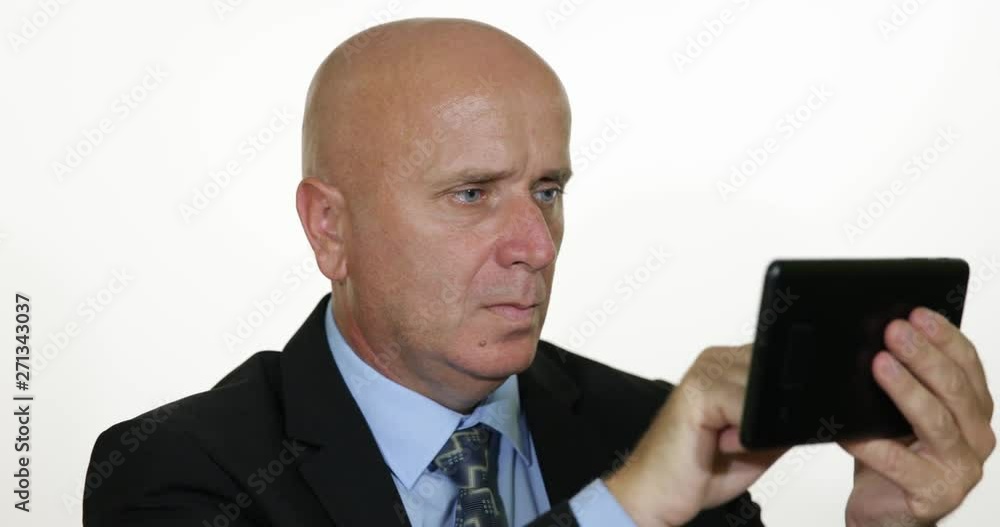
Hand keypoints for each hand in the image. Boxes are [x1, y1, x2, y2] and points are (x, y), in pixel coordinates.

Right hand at [604, 345, 785, 526]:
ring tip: (728, 444)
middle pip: (775, 374)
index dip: (789, 392)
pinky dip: (747, 434)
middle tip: (745, 442)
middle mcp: (715, 361)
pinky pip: (746, 407)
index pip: (778, 361)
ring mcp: (705, 373)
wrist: (658, 492)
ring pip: (764, 391)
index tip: (775, 426)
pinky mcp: (697, 392)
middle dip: (775, 412)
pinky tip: (725, 445)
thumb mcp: (758, 443)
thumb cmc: (701, 469)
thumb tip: (815, 412)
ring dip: (758, 426)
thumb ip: (781, 420)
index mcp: (729, 364)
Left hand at [841, 307, 994, 526]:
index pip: (967, 364)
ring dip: (906, 390)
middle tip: (894, 331)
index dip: (945, 336)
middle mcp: (976, 437)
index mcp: (973, 409)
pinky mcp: (935, 495)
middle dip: (924, 356)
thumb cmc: (893, 454)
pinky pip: (900, 465)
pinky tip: (851, 431)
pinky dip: (873, 445)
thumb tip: (876, 334)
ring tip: (880, 365)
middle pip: (955, 389)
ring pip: (935, 422)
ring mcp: (960, 468)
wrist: (886, 511)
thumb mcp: (899, 411)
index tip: (917, 313)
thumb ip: (902, 378)